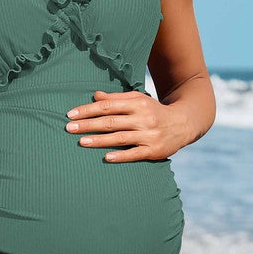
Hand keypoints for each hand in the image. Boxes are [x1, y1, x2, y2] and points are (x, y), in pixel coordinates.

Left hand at [65, 89, 190, 161]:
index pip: (108, 106)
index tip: (71, 114)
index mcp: (137, 103)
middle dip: (88, 124)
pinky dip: (121, 155)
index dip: (88, 110)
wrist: (183, 124)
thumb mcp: (138, 100)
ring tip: (81, 142)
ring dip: (99, 140)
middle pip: (111, 121)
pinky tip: (106, 157)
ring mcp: (149, 135)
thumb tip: (95, 96)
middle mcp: (143, 118)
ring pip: (120, 137)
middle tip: (69, 128)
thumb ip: (116, 98)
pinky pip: (135, 153)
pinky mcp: (154, 150)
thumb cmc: (154, 111)